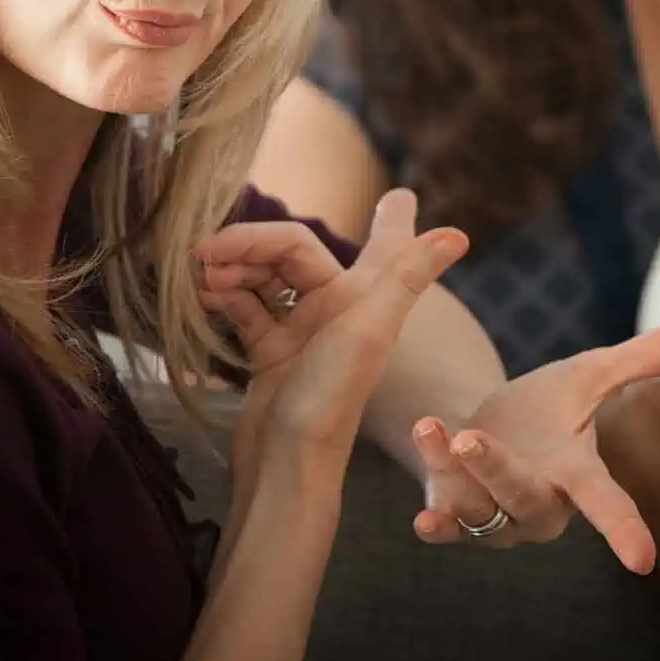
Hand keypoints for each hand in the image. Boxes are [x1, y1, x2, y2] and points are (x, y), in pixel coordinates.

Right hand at [195, 190, 465, 478]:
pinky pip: (245, 308)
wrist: (285, 464)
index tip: (402, 196)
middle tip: (204, 254)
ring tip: (200, 278)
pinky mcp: (270, 353)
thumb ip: (407, 277)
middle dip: (247, 245)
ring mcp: (302, 331)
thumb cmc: (331, 397)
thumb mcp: (371, 331)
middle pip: (289, 251)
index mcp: (364, 297)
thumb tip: (459, 235)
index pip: (373, 240)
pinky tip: (201, 296)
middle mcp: (337, 309)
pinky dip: (224, 296)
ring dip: (231, 268)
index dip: (392, 220)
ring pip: (263, 277)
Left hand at [404, 321, 659, 574]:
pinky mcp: (455, 513)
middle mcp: (538, 504)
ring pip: (476, 505)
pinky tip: (419, 507)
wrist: (493, 425)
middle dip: (500, 473)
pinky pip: (444, 519)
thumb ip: (650, 358)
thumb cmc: (550, 407)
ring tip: (431, 426)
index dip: (624, 529)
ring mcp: (494, 515)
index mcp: (577, 474)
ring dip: (450, 468)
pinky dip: (432, 511)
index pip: (609, 504)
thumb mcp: (595, 374)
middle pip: (526, 500)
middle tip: (476, 440)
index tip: (643, 561)